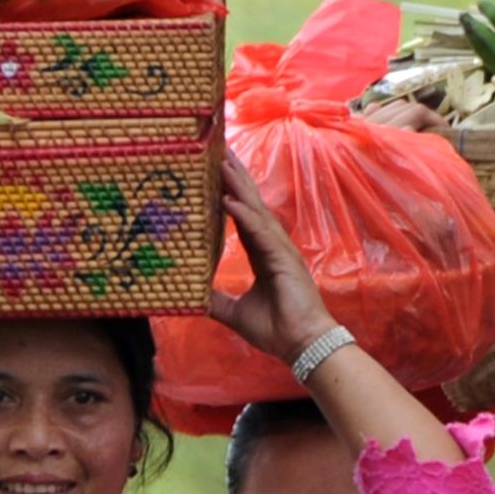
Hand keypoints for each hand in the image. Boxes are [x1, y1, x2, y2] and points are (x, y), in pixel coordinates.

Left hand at [205, 148, 337, 363]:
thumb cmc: (276, 329)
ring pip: (255, 209)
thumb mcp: (234, 313)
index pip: (242, 216)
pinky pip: (261, 231)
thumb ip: (216, 300)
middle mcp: (272, 245)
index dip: (229, 193)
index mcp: (262, 254)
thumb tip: (193, 296)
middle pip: (250, 203)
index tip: (214, 170)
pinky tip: (228, 200)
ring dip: (237, 185)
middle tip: (218, 148)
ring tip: (220, 161)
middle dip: (234, 175)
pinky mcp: (283, 258)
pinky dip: (244, 215)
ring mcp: (280, 248)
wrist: (301, 345)